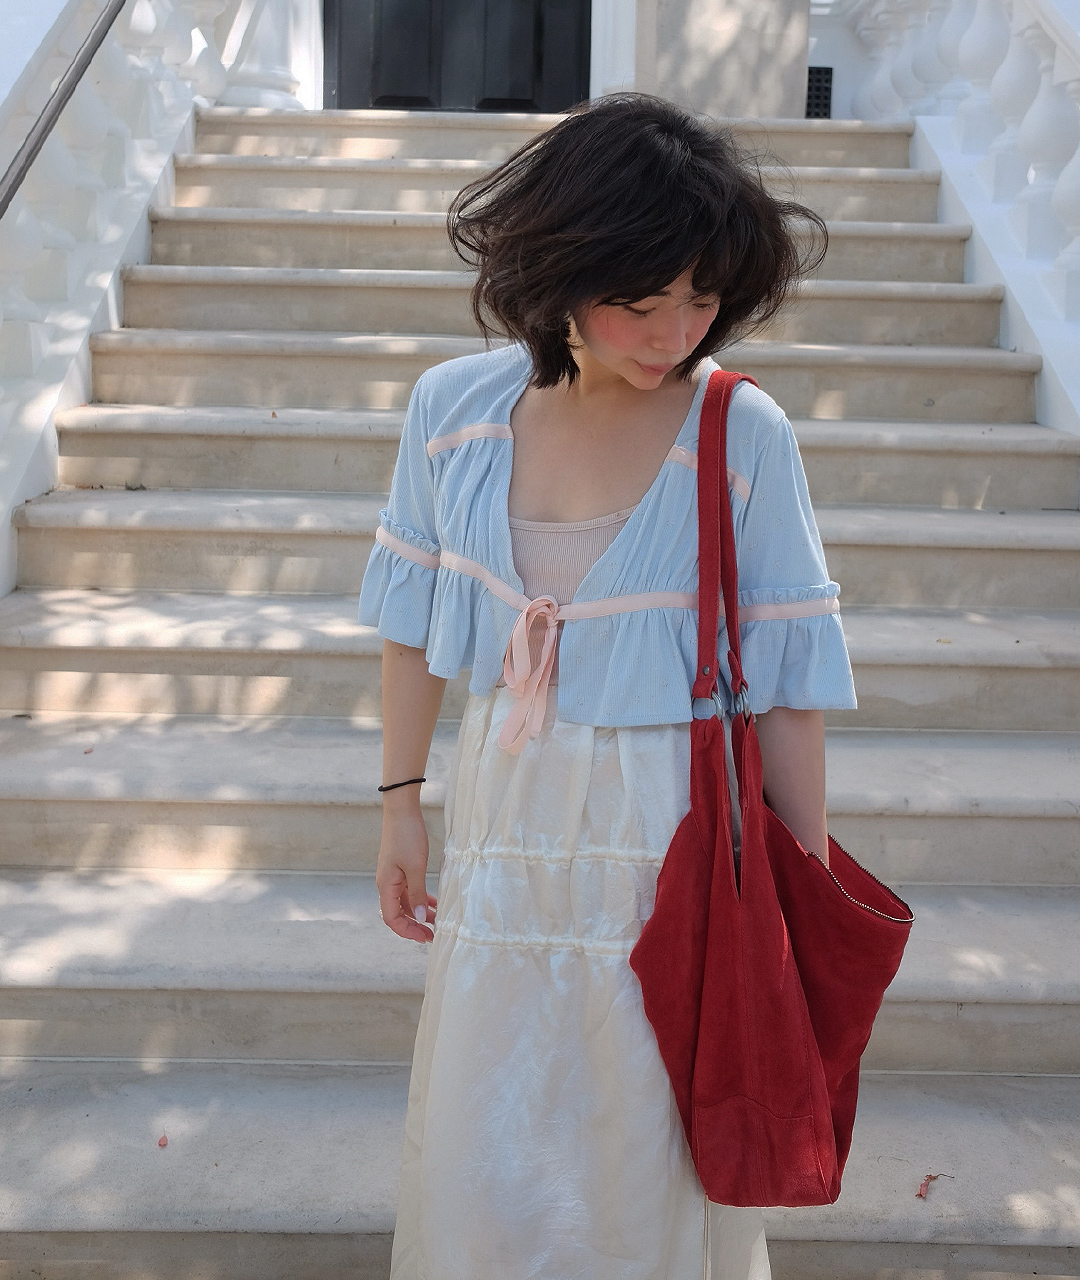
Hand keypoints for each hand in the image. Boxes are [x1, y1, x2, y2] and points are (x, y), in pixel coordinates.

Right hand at [376, 798, 435, 941]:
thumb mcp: (415, 867)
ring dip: (419, 913)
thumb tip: (419, 918)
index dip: (407, 931)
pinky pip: (409, 890)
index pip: (392, 919)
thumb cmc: (407, 836)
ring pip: (405, 902)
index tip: (424, 937)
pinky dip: (420, 898)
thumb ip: (417, 893)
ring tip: (437, 921)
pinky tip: (434, 903)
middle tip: (433, 934)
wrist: (402, 811)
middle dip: (414, 925)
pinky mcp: (401, 869)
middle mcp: (387, 884)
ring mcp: (393, 876)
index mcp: (386, 885)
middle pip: (398, 913)